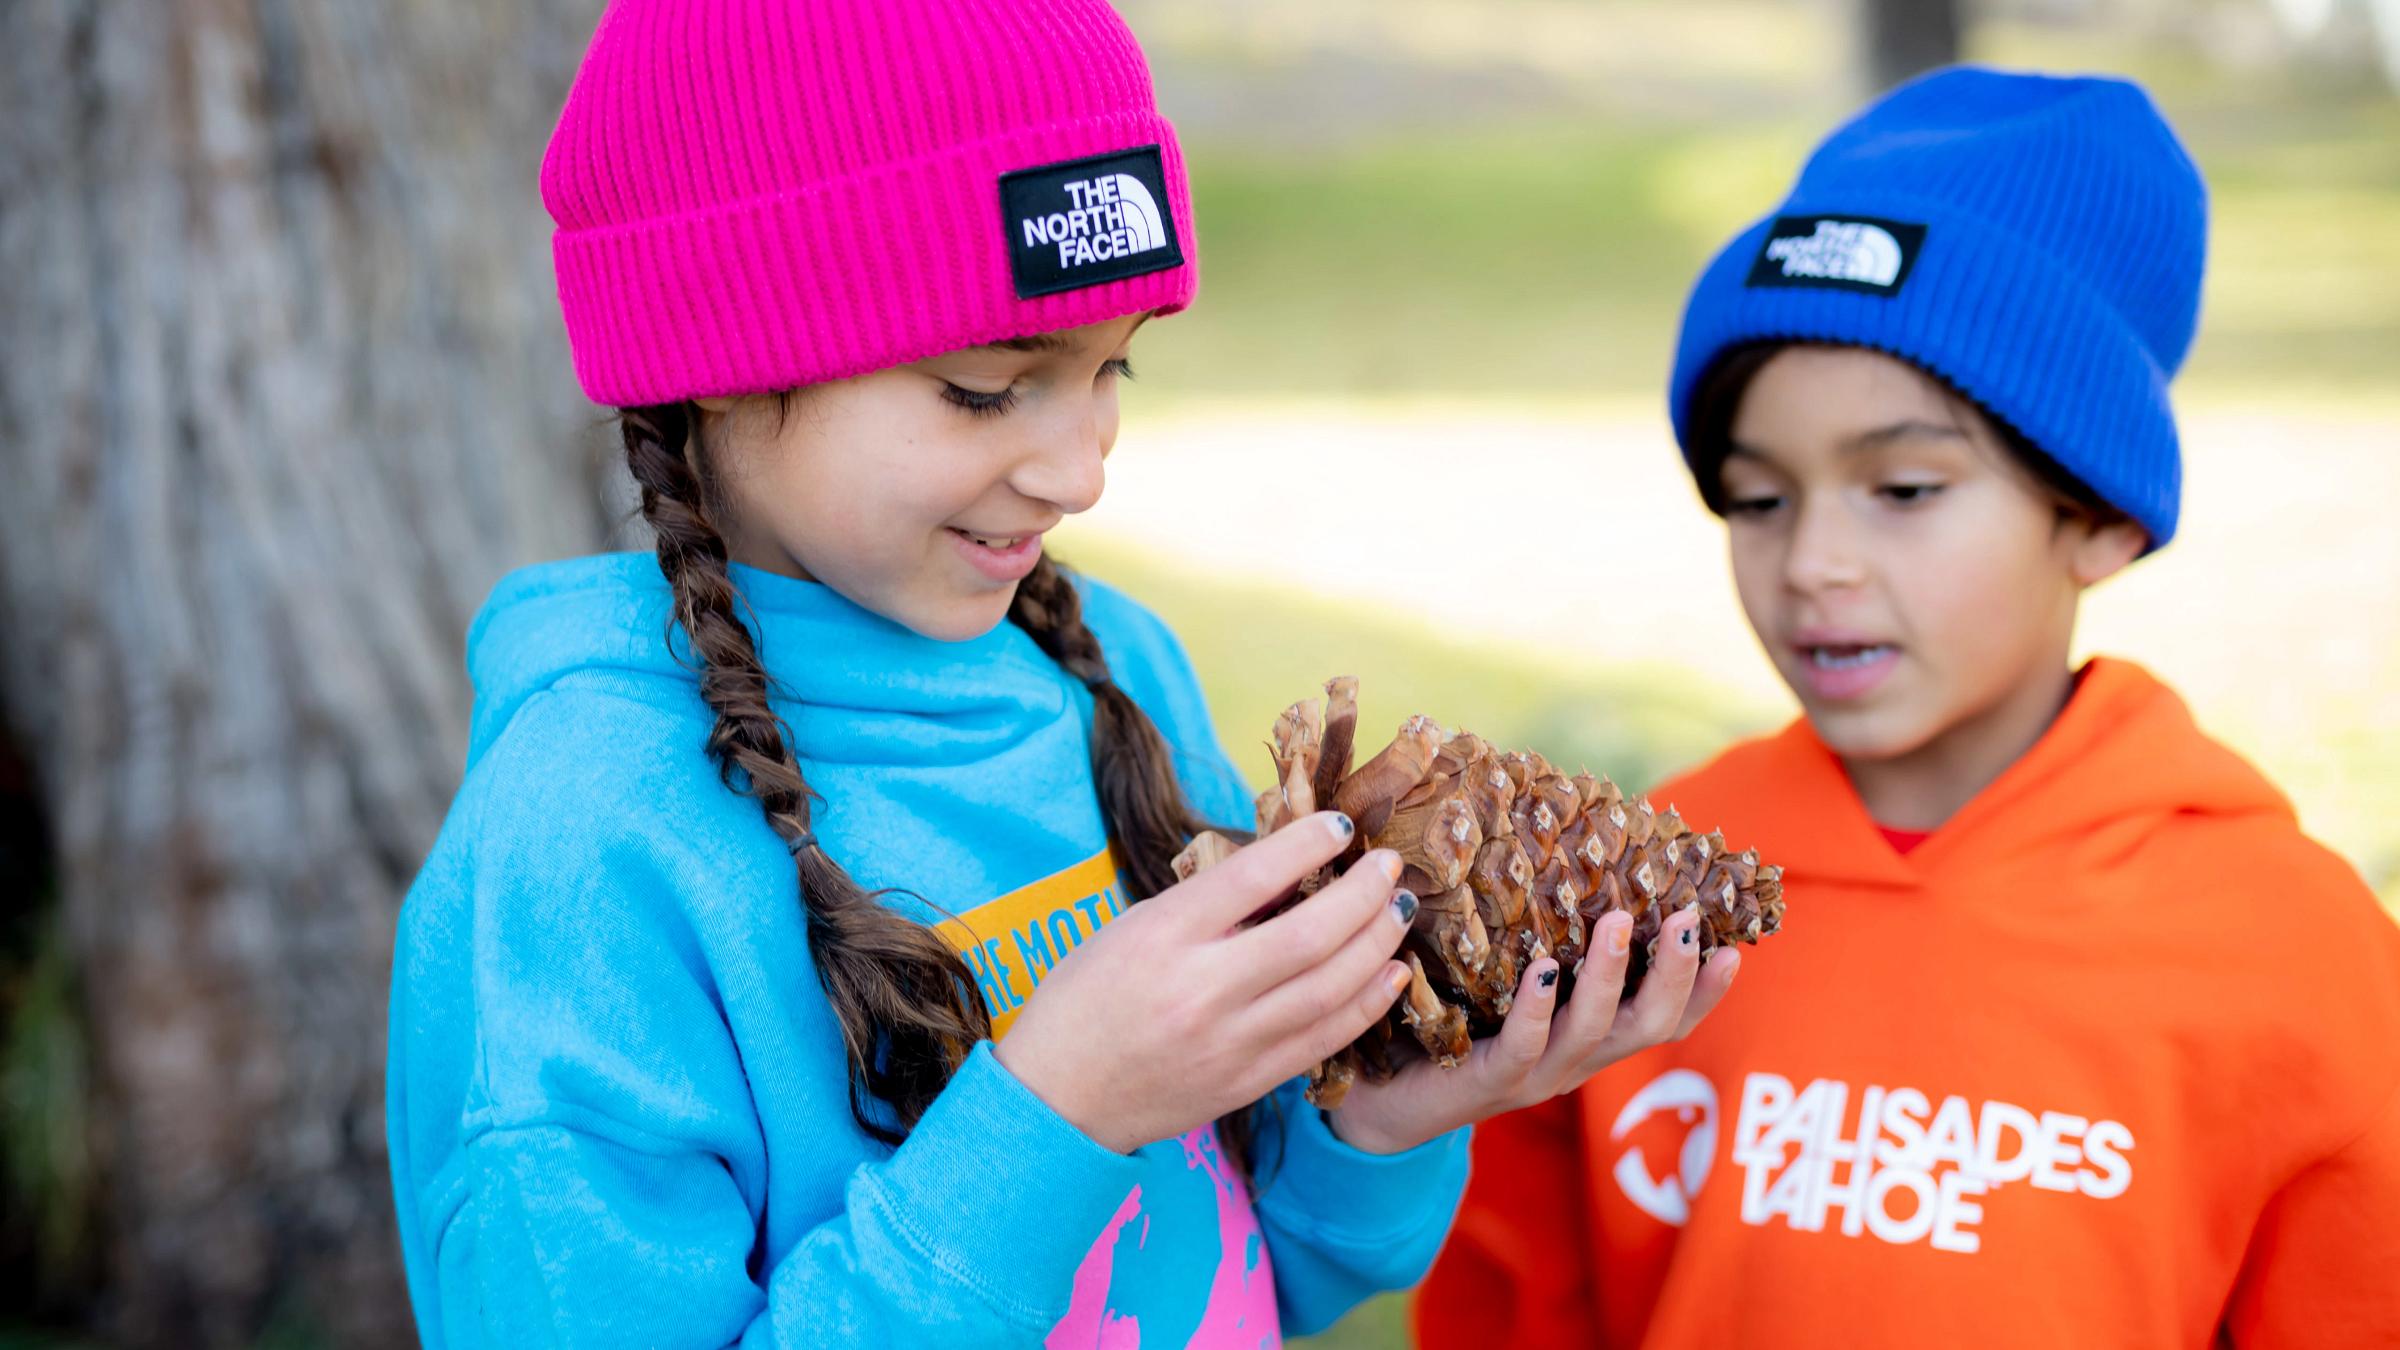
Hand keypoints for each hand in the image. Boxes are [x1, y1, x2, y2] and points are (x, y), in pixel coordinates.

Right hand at [994, 812, 1418, 1153]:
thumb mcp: (1130, 928)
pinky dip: (1367, 1003)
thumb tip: (1284, 869)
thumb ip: (1205, 904)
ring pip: (1329, 988)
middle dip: (1363, 895)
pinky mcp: (1248, 1083)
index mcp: (1162, 936)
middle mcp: (1201, 989)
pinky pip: (1324, 1039)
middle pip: (1309, 934)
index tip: (1340, 825)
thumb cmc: (1084, 999)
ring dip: (1376, 944)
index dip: (1307, 843)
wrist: (1057, 1098)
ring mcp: (1230, 1042)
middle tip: (1389, 868)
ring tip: (1398, 912)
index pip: (1252, 875)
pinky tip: (1390, 974)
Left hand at [1324, 900, 1739, 1154]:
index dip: (1704, 993)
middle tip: (1690, 921)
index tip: (1735, 949)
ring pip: (1591, 1033)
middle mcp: (1574, 1061)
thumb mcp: (1512, 978)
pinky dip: (1536, 1010)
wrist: (1384, 1098)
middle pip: (1647, 1027)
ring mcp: (1534, 1075)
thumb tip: (1570, 852)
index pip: (1665, 1020)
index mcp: (1590, 1038)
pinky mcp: (1485, 1081)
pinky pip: (1521, 1047)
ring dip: (1610, 977)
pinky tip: (1543, 971)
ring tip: (1620, 923)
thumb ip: (1548, 936)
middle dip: (1676, 976)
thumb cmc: (1456, 1022)